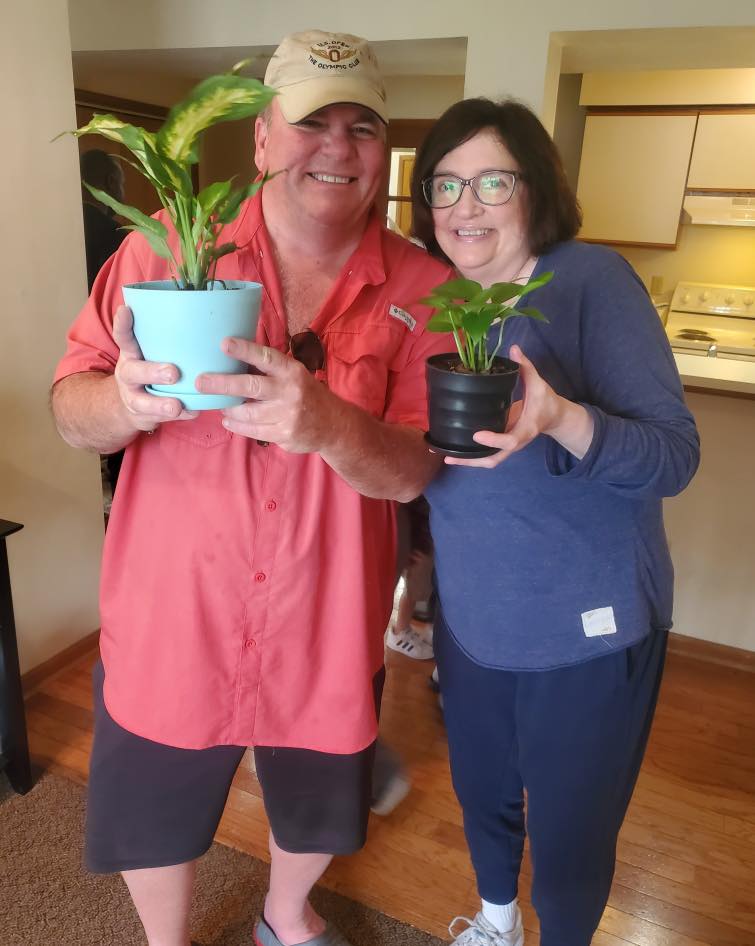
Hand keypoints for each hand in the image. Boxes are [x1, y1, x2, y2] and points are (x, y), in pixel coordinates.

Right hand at [112, 305, 196, 430]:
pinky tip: (194, 412)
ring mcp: (134, 397)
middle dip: (152, 372)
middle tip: (172, 373)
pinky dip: (180, 416)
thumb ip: (163, 338)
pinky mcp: (145, 416)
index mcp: (131, 354)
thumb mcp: (148, 351)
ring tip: (176, 406)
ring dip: (162, 404)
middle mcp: (129, 374)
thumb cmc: (149, 369)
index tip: (126, 310)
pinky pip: (163, 419)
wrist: (128, 406)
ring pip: (144, 402)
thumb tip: (201, 310)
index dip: (123, 324)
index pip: (123, 336)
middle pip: (134, 372)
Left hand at [196, 338, 335, 452]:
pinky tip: (229, 420)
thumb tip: (232, 357)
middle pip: (251, 387)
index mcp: (292, 371)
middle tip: (201, 382)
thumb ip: (269, 369)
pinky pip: (252, 431)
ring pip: (247, 413)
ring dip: (228, 408)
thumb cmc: (306, 394)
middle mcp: (290, 392)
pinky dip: (236, 425)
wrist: (332, 425)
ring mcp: (287, 416)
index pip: (266, 358)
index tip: (223, 343)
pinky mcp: (284, 435)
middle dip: (222, 384)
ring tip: (219, 404)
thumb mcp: (294, 375)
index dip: (244, 350)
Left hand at [445, 344, 567, 468]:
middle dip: (472, 461)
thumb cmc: (546, 401)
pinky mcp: (502, 445)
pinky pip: (487, 455)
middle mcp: (516, 442)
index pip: (510, 441)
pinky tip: (454, 452)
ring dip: (468, 461)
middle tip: (450, 457)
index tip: (476, 435)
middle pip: (494, 459)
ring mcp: (508, 446)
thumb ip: (526, 367)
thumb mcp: (539, 384)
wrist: (554, 417)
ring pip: (488, 460)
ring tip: (447, 457)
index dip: (494, 440)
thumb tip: (513, 348)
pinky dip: (471, 456)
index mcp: (526, 429)